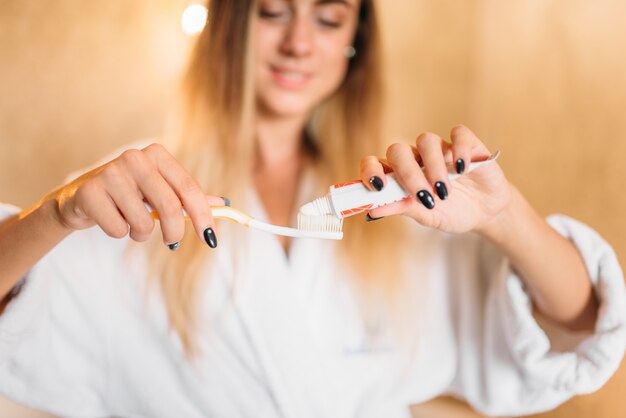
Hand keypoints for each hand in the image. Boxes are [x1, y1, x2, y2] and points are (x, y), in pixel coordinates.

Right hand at [48, 143, 223, 246]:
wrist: (79, 198)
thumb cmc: (127, 194)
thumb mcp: (159, 191)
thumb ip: (188, 197)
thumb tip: (223, 204)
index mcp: (157, 154)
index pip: (189, 189)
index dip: (204, 216)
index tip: (211, 239)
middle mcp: (135, 157)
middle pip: (171, 207)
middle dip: (175, 233)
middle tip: (172, 244)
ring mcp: (111, 172)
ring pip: (144, 223)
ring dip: (140, 233)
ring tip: (129, 223)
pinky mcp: (90, 191)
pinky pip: (118, 229)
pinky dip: (118, 233)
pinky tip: (109, 219)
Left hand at [359, 125, 511, 233]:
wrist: (485, 212)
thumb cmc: (451, 212)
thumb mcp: (426, 216)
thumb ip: (402, 209)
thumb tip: (372, 210)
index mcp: (399, 174)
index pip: (375, 163)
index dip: (370, 170)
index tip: (377, 186)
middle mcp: (416, 157)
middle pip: (398, 150)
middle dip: (408, 174)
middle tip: (423, 196)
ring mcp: (440, 149)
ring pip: (426, 140)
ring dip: (433, 166)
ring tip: (444, 192)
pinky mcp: (466, 143)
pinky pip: (458, 134)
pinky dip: (459, 150)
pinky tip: (463, 169)